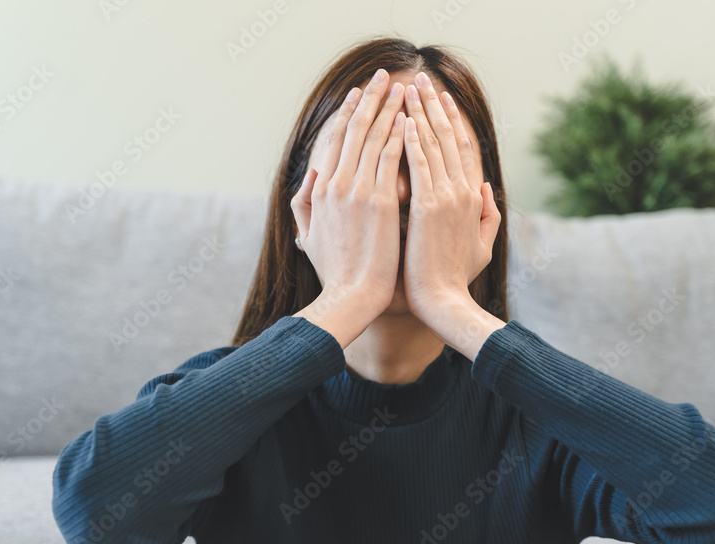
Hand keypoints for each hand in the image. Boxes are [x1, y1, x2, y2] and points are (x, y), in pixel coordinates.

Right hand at [290, 69, 406, 315]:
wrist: (350, 296)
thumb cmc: (335, 272)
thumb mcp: (308, 235)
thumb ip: (304, 203)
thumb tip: (310, 177)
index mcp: (321, 190)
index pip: (336, 140)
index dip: (349, 113)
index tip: (360, 95)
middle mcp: (337, 184)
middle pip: (355, 130)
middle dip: (371, 99)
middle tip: (383, 76)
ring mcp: (359, 191)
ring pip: (375, 138)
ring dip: (389, 109)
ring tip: (402, 87)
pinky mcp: (381, 202)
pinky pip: (392, 159)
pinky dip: (400, 135)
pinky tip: (409, 117)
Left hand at [400, 72, 500, 319]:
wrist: (443, 303)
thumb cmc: (455, 279)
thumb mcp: (482, 246)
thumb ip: (488, 215)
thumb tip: (487, 188)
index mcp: (472, 199)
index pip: (461, 150)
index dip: (451, 121)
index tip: (440, 100)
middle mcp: (462, 192)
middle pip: (447, 139)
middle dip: (432, 106)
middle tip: (420, 80)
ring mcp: (446, 198)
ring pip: (433, 146)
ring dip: (419, 114)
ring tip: (408, 89)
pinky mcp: (428, 208)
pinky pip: (419, 165)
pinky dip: (411, 141)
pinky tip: (403, 121)